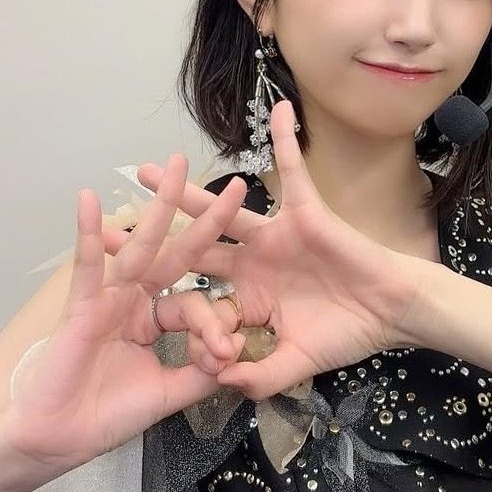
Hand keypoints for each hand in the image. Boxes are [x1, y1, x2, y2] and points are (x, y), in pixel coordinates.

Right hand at [1, 155, 251, 475]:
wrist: (58, 439)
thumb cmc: (105, 416)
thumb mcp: (169, 393)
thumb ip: (202, 374)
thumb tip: (238, 357)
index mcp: (153, 320)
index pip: (196, 305)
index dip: (215, 326)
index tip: (226, 352)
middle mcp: (133, 301)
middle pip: (177, 254)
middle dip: (205, 219)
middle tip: (237, 185)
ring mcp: (108, 299)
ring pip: (140, 247)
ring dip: (159, 206)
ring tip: (173, 166)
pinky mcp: (81, 305)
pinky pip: (86, 266)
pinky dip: (86, 233)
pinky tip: (88, 200)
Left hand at [120, 100, 427, 400]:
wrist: (390, 313)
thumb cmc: (348, 334)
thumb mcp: (295, 364)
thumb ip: (259, 376)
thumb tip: (221, 382)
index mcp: (246, 296)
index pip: (195, 298)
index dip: (162, 304)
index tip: (113, 301)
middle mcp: (252, 261)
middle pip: (190, 248)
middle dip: (149, 241)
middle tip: (100, 231)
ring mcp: (275, 234)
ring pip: (222, 208)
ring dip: (187, 189)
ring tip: (150, 169)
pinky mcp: (304, 213)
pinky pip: (293, 170)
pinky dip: (286, 140)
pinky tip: (277, 109)